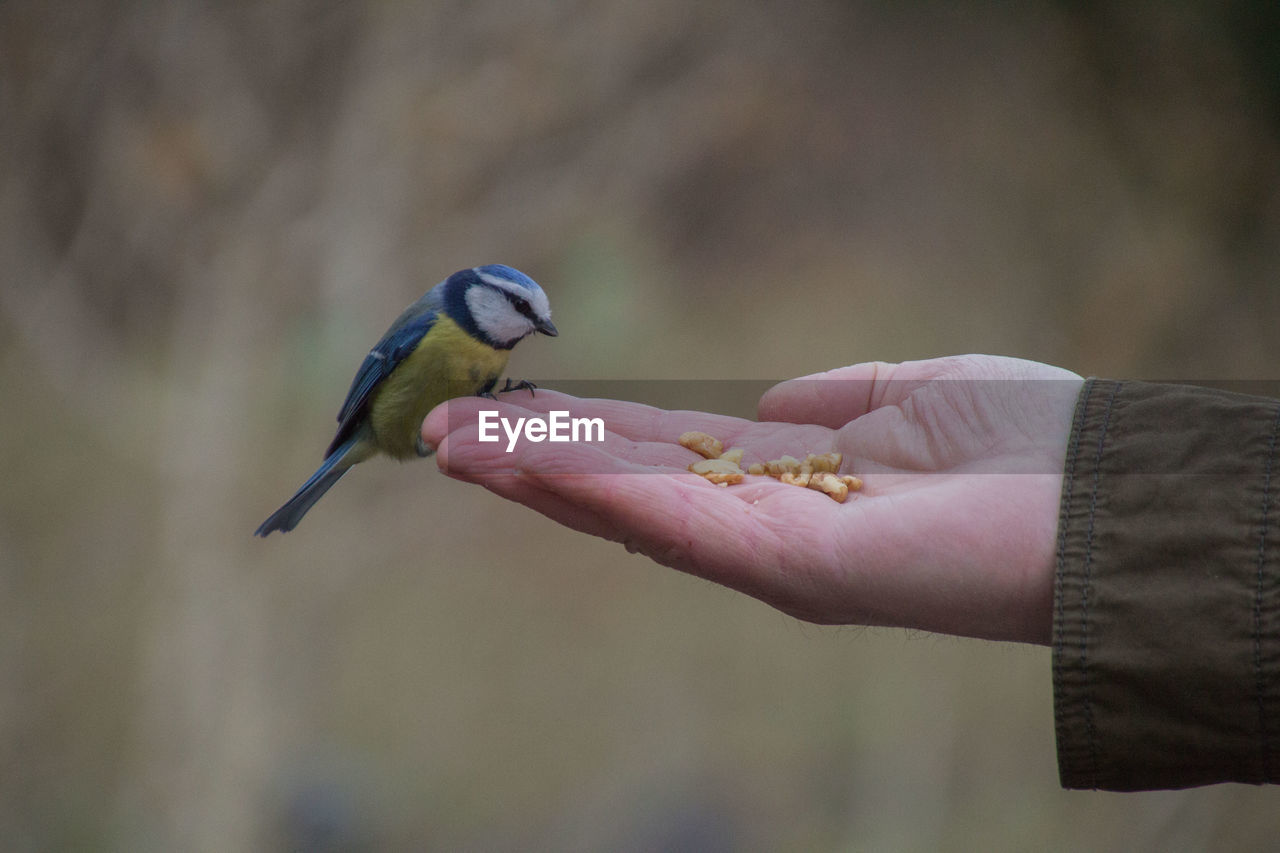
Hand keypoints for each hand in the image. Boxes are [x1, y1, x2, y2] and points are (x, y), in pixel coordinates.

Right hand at [422, 355, 1081, 643]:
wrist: (1102, 497)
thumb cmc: (1027, 443)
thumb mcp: (918, 391)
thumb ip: (842, 398)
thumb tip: (781, 403)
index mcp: (792, 482)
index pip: (666, 456)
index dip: (588, 431)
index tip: (517, 407)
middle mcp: (764, 526)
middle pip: (624, 489)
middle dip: (532, 460)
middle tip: (442, 432)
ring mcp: (767, 553)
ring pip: (627, 511)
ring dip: (536, 476)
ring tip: (452, 446)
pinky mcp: (788, 569)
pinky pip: (673, 525)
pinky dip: (595, 494)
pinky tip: (529, 464)